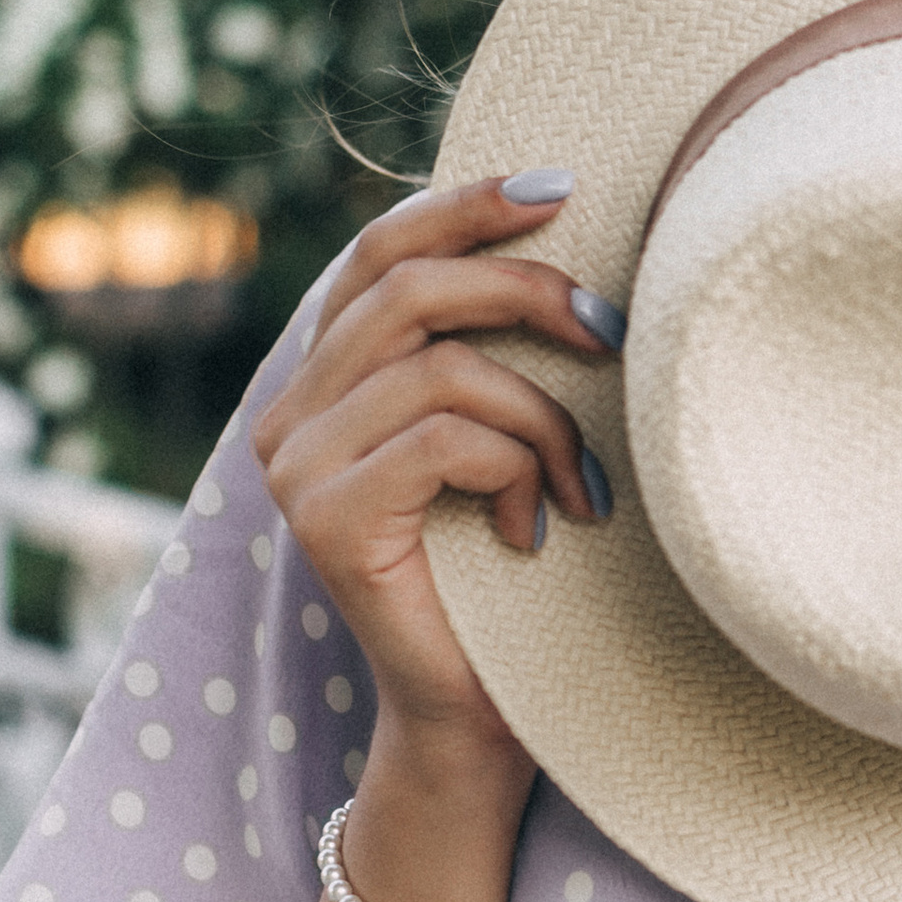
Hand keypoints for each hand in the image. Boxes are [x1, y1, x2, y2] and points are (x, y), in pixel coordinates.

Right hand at [250, 174, 618, 777]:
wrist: (481, 714)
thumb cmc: (513, 567)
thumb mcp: (505, 428)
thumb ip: (493, 344)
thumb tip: (562, 226)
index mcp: (327, 376)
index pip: (381, 250)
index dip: (464, 204)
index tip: (560, 187)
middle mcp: (290, 412)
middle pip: (409, 287)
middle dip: (527, 291)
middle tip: (611, 332)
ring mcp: (293, 465)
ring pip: (439, 366)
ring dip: (541, 416)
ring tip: (583, 482)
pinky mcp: (322, 517)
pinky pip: (444, 438)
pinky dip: (516, 469)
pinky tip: (537, 526)